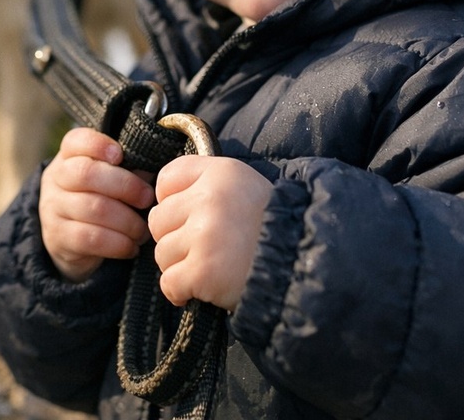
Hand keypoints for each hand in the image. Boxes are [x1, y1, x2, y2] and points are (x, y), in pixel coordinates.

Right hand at [40, 127, 154, 282]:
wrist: (67, 238)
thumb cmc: (99, 197)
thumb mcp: (109, 178)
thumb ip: (129, 170)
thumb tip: (157, 174)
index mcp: (69, 156)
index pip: (77, 141)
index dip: (99, 145)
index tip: (120, 155)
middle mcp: (56, 178)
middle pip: (86, 173)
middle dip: (125, 186)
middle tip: (147, 199)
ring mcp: (53, 208)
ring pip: (93, 208)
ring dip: (127, 221)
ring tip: (142, 230)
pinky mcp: (58, 237)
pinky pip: (91, 238)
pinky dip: (118, 243)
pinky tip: (130, 246)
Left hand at [148, 156, 271, 309]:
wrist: (306, 269)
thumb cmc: (272, 230)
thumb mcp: (245, 188)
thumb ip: (205, 184)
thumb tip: (158, 198)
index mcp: (221, 173)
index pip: (166, 180)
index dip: (173, 201)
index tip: (192, 216)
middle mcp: (210, 199)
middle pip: (158, 220)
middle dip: (175, 238)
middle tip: (206, 248)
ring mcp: (205, 235)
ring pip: (161, 253)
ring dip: (180, 266)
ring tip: (212, 267)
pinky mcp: (203, 271)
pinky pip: (169, 283)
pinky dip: (181, 292)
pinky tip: (204, 288)